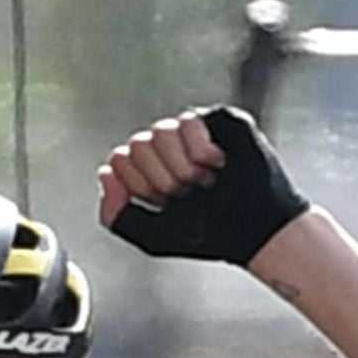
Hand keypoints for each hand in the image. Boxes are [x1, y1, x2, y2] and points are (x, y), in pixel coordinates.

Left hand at [98, 106, 307, 265]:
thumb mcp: (152, 237)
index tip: (168, 205)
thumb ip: (115, 216)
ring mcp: (192, 133)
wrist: (253, 231)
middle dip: (163, 180)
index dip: (142, 187)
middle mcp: (167, 148)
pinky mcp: (219, 120)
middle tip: (191, 194)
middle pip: (137, 145)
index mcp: (148, 171)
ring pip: (159, 131)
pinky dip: (201, 151)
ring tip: (206, 181)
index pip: (119, 161)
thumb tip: (104, 174)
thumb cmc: (210, 235)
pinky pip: (189, 121)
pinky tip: (219, 164)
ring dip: (183, 168)